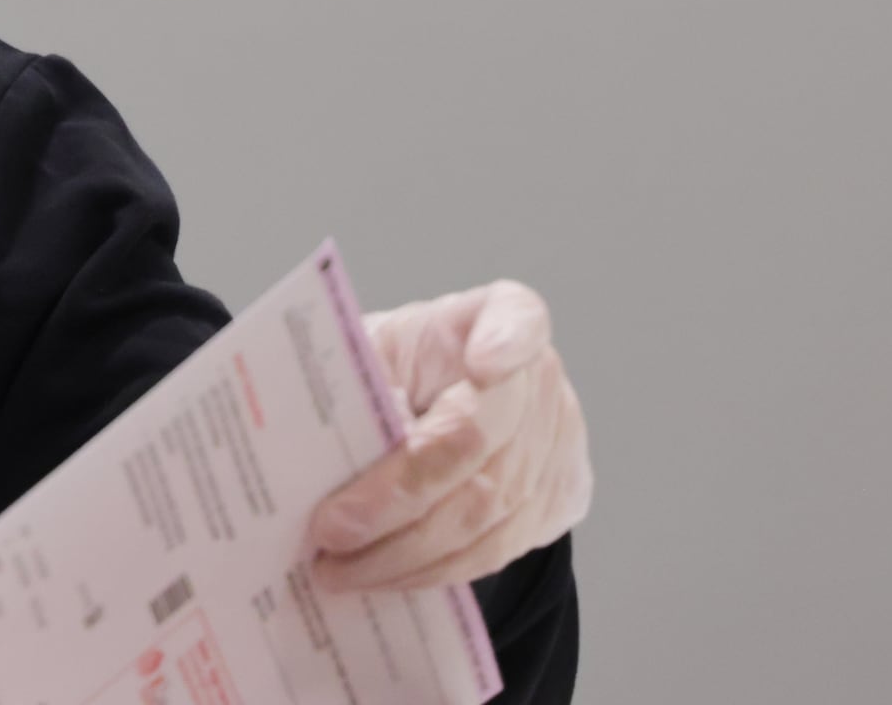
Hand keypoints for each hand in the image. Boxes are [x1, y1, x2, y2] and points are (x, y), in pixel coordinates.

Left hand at [307, 280, 590, 593]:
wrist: (431, 404)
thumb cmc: (391, 372)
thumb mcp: (362, 352)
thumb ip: (355, 383)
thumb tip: (334, 446)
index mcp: (492, 315)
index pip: (516, 318)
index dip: (505, 343)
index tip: (480, 363)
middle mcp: (540, 378)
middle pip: (480, 439)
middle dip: (398, 497)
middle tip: (330, 531)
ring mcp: (561, 441)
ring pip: (490, 512)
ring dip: (408, 553)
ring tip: (341, 569)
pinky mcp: (560, 499)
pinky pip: (500, 548)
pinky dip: (436, 570)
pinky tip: (387, 575)